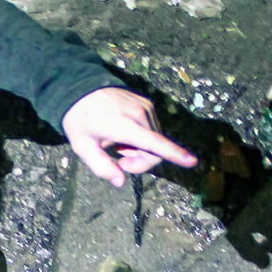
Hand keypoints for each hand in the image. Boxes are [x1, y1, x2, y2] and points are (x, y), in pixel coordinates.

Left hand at [61, 87, 197, 186]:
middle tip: (119, 161)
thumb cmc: (79, 121)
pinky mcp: (146, 103)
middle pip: (156, 150)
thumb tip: (120, 182)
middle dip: (141, 161)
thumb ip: (101, 167)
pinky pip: (152, 129)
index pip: (154, 143)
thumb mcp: (82, 147)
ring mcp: (145, 107)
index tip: (192, 161)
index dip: (174, 154)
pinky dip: (142, 137)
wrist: (79, 89)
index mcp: (124, 126)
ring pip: (156, 141)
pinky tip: (123, 133)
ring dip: (140, 150)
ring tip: (118, 144)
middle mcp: (140, 115)